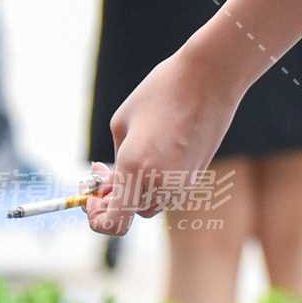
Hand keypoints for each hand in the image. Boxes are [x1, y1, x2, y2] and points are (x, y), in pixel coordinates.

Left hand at [86, 43, 242, 237]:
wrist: (208, 79)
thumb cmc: (160, 93)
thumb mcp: (122, 124)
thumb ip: (117, 161)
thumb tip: (117, 181)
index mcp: (134, 170)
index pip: (114, 223)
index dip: (98, 218)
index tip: (93, 198)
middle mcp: (159, 184)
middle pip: (132, 211)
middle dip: (116, 197)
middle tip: (103, 169)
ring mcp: (182, 182)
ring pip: (153, 202)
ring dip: (138, 189)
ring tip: (130, 155)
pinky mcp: (197, 175)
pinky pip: (170, 189)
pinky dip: (157, 180)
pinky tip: (155, 151)